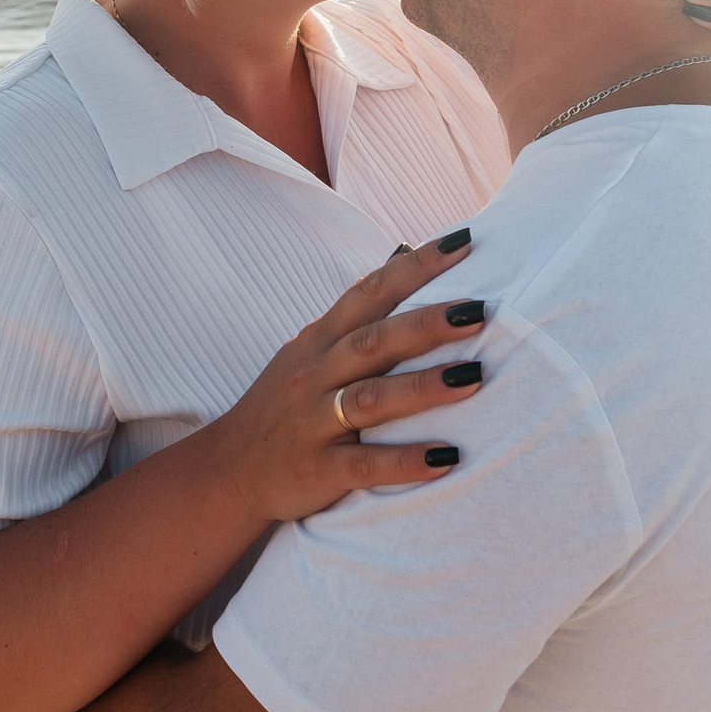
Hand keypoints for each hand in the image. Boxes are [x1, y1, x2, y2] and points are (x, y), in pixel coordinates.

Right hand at [201, 234, 488, 526]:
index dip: (415, 266)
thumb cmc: (286, 404)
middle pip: (374, 341)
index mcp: (321, 340)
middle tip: (479, 311)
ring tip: (475, 378)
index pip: (370, 292)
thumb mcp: (311, 349)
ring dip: (423, 388)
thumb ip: (358, 311)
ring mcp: (315, 422)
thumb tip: (402, 254)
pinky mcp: (319, 470)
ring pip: (372, 399)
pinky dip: (405, 462)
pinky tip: (446, 459)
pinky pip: (365, 465)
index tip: (464, 241)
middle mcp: (317, 374)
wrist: (231, 469)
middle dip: (426, 324)